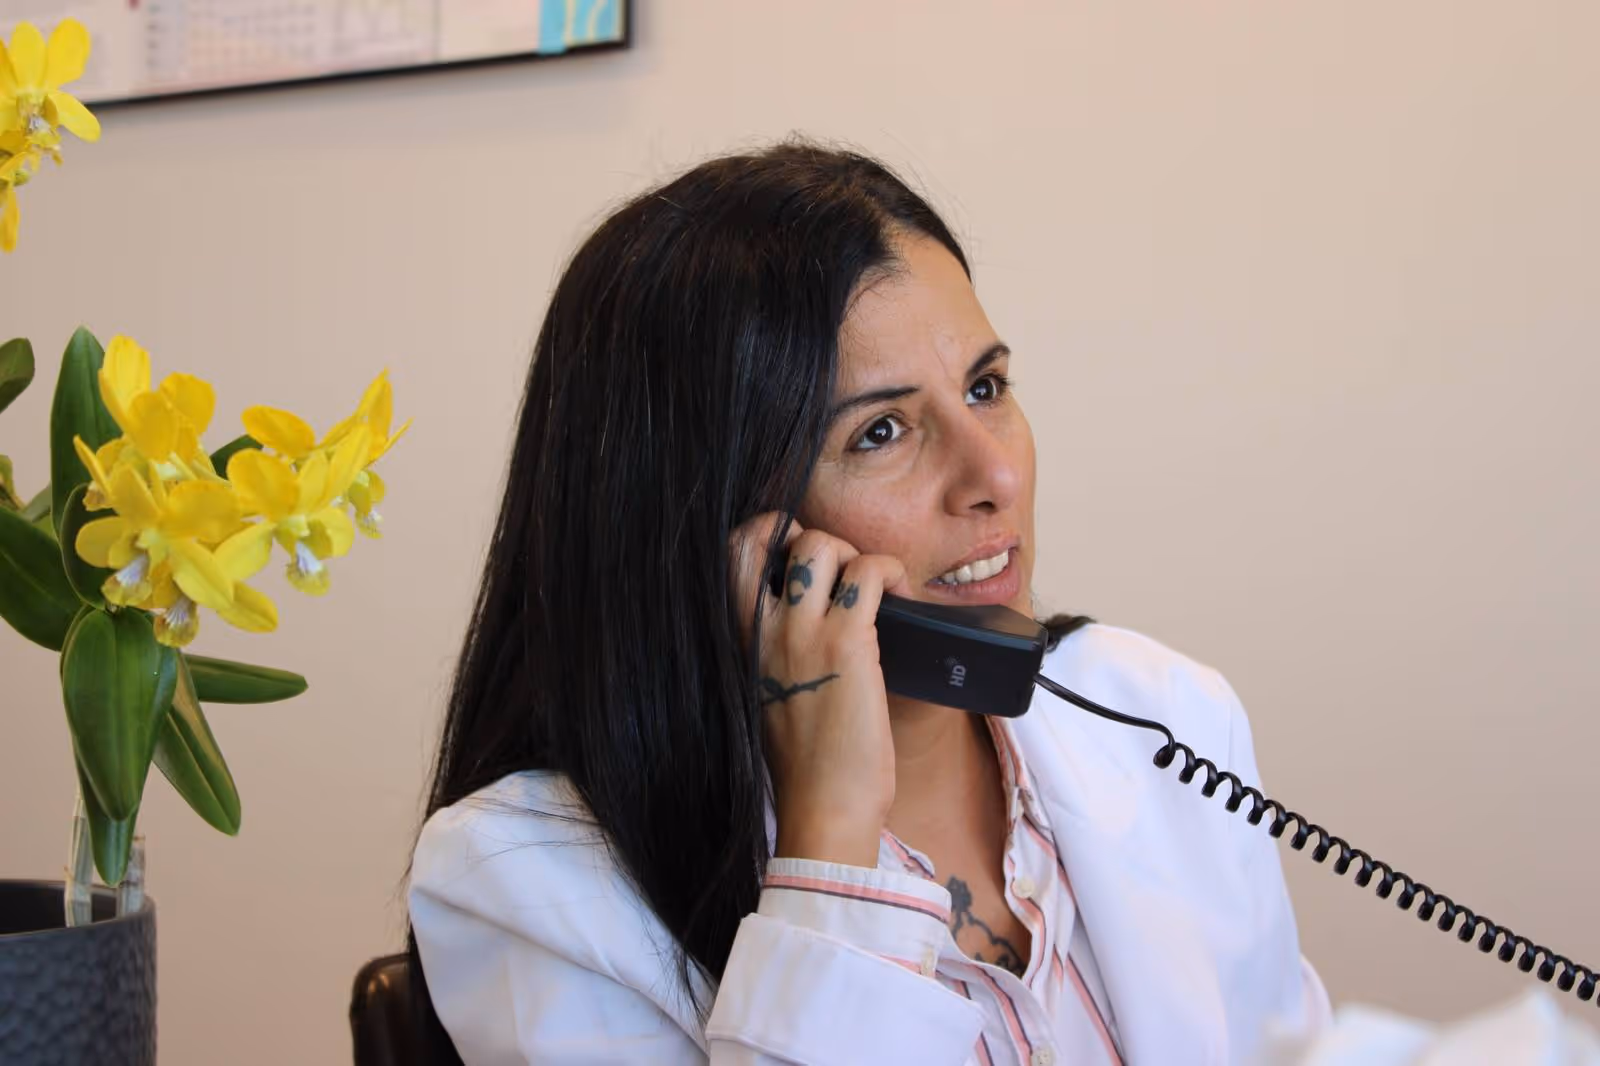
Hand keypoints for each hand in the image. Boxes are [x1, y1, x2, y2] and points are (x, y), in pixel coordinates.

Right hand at [729, 513, 911, 866]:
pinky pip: (870, 572)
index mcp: (740, 640)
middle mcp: (763, 628)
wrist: (823, 808)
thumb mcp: (766, 695)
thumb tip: (807, 622)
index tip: (798, 553)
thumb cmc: (803, 763)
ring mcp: (803, 632)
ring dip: (853, 554)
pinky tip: (900, 592)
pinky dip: (891, 571)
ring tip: (874, 586)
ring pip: (822, 544)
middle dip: (807, 532)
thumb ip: (774, 653)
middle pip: (769, 532)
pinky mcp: (848, 643)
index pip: (732, 552)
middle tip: (840, 568)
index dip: (765, 533)